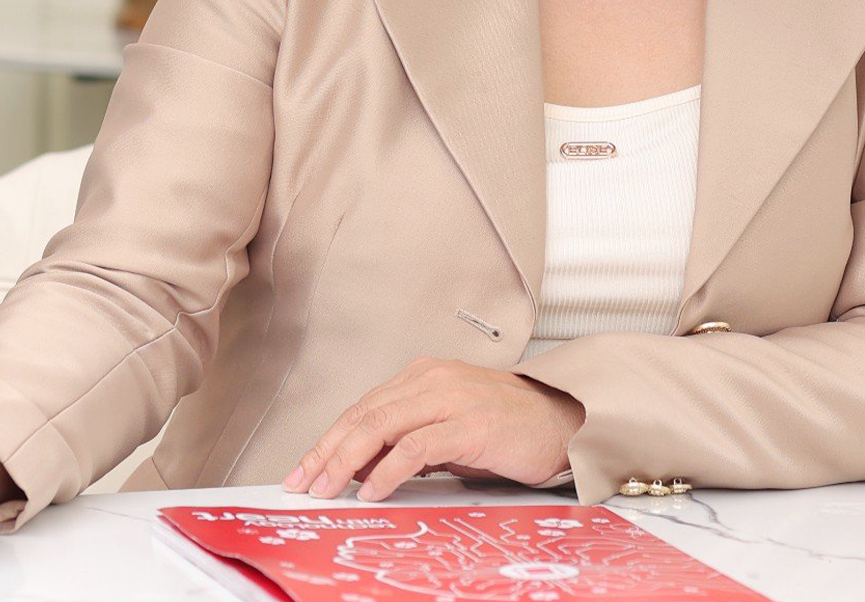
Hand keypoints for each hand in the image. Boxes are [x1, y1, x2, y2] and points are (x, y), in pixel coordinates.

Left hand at [284, 357, 585, 503]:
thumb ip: (409, 439)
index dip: (328, 439)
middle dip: (326, 451)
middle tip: (302, 482)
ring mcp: (451, 398)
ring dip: (346, 460)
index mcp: (425, 375)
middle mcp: (433, 379)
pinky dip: (388, 469)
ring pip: (382, 425)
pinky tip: (371, 488)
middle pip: (364, 414)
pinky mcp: (469, 423)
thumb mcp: (449, 428)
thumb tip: (362, 466)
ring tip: (327, 488)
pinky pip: (417, 446)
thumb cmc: (508, 426)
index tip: (304, 468)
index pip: (363, 407)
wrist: (563, 421)